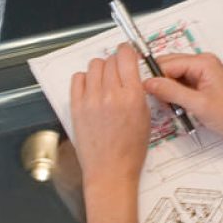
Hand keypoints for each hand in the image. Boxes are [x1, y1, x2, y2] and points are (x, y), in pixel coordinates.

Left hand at [70, 46, 154, 222]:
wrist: (110, 170)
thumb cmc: (131, 150)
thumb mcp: (145, 116)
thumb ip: (137, 91)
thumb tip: (131, 72)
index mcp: (132, 96)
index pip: (126, 56)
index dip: (127, 51)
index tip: (127, 53)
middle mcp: (111, 94)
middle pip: (110, 60)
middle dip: (115, 63)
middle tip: (117, 73)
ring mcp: (91, 100)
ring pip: (93, 66)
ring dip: (100, 69)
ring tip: (104, 82)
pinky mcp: (76, 107)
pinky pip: (77, 78)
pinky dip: (84, 79)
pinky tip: (91, 89)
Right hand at [144, 52, 222, 174]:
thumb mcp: (198, 105)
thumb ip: (172, 92)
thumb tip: (149, 83)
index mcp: (204, 62)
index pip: (168, 63)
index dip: (155, 77)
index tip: (144, 92)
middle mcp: (203, 63)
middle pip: (169, 67)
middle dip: (161, 84)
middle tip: (158, 102)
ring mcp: (203, 74)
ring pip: (173, 77)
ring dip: (168, 92)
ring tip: (172, 108)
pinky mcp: (202, 85)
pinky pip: (181, 86)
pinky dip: (176, 97)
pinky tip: (178, 109)